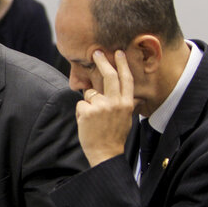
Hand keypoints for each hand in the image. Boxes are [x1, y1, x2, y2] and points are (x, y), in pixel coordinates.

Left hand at [76, 50, 134, 166]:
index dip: (122, 65)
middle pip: (109, 77)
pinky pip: (80, 105)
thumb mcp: (126, 118)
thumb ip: (123, 103)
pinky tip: (87, 124)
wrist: (105, 153)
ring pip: (90, 94)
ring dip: (88, 104)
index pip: (126, 79)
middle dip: (102, 62)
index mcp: (126, 104)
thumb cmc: (114, 136)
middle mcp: (116, 103)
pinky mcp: (88, 111)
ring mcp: (101, 106)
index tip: (118, 53)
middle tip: (95, 52)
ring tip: (93, 120)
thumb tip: (120, 92)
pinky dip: (81, 113)